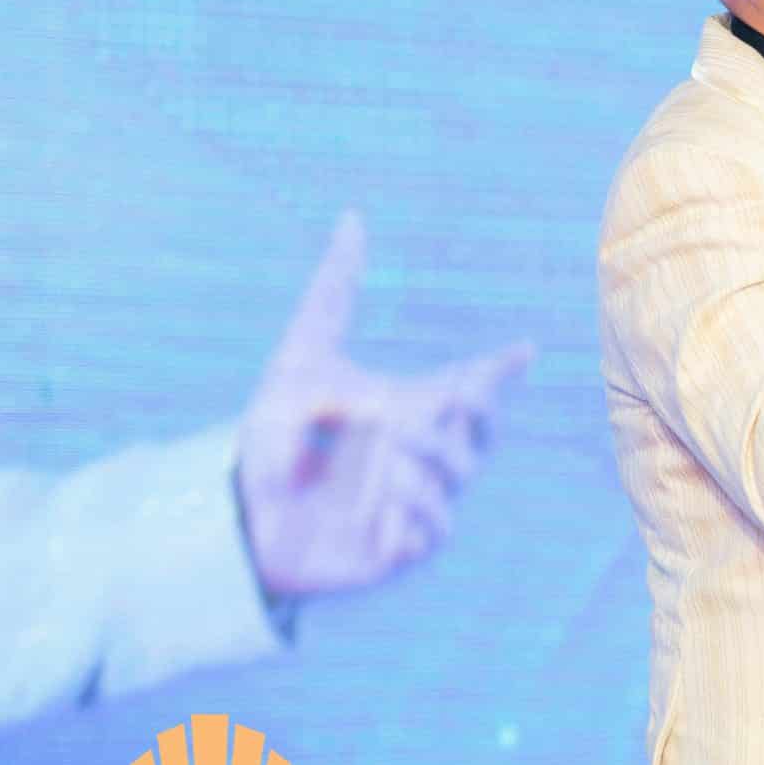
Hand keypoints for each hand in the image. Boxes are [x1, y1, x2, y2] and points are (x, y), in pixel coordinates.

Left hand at [235, 211, 534, 597]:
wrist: (240, 510)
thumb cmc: (273, 435)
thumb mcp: (300, 356)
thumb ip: (333, 292)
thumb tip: (352, 218)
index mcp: (412, 408)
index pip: (474, 385)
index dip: (503, 368)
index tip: (523, 348)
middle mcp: (424, 453)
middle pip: (483, 427)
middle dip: (475, 409)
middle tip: (452, 393)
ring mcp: (419, 500)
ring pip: (458, 471)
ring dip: (426, 456)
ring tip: (386, 448)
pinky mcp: (405, 546)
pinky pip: (437, 526)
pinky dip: (415, 509)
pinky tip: (382, 501)